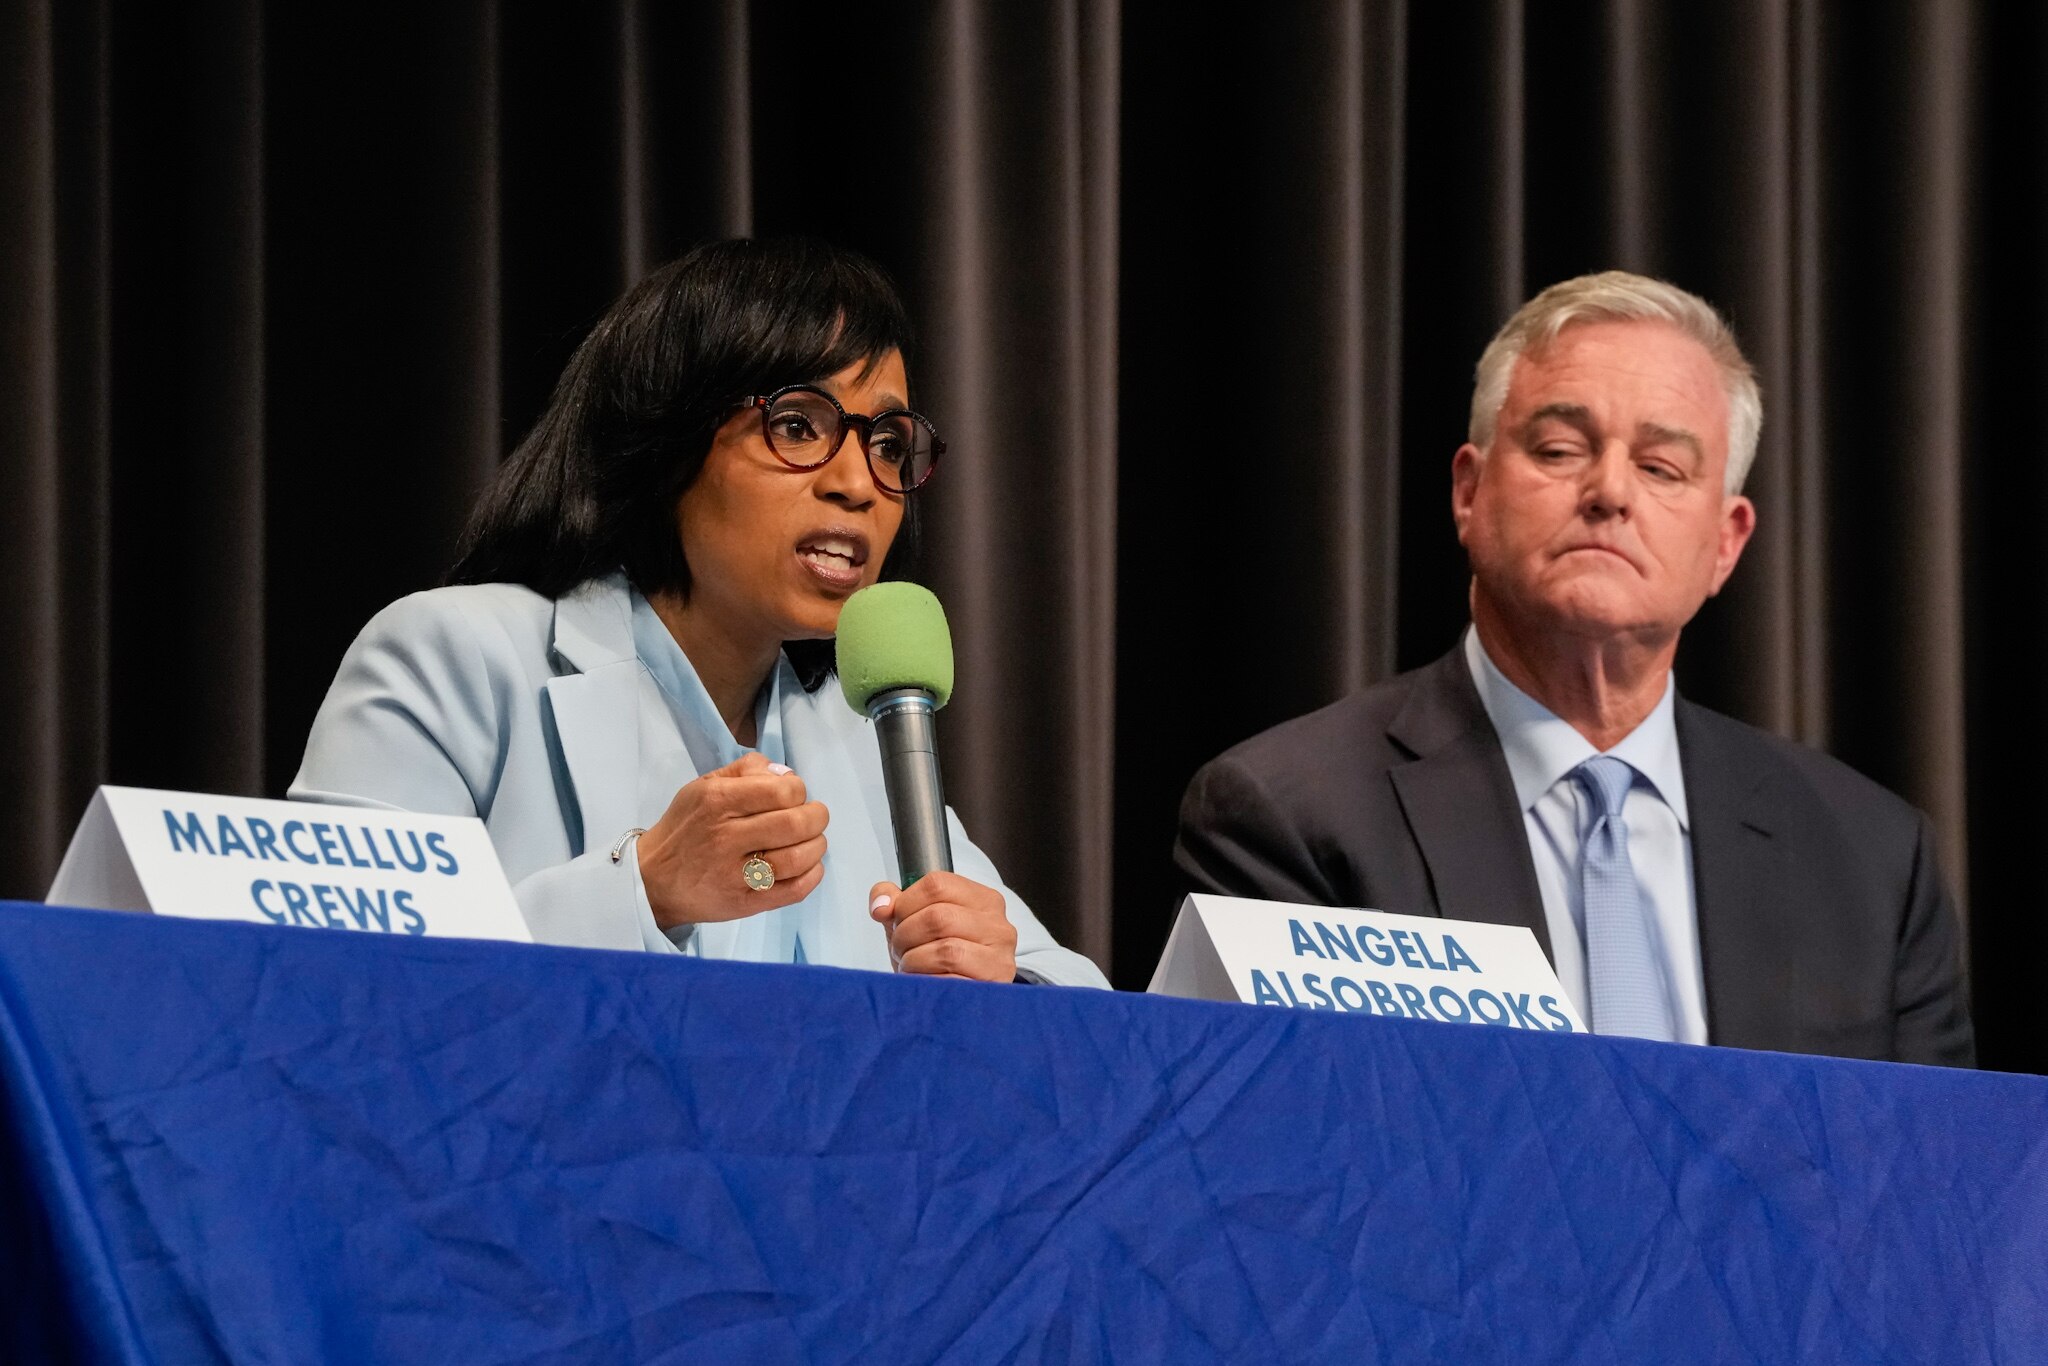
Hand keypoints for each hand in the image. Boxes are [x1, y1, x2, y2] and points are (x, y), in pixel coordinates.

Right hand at [638, 752, 828, 927]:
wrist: (652, 880)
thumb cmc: (685, 827)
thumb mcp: (703, 785)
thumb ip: (746, 770)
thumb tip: (785, 774)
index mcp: (717, 801)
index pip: (782, 791)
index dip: (799, 790)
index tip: (794, 795)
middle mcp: (726, 837)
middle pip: (796, 824)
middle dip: (816, 816)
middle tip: (813, 817)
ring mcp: (735, 874)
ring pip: (799, 858)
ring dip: (816, 845)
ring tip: (811, 840)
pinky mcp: (744, 903)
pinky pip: (794, 891)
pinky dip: (812, 875)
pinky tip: (809, 865)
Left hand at [869, 871, 1017, 981]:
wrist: (961, 1002)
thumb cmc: (940, 958)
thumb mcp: (916, 922)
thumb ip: (896, 903)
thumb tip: (881, 906)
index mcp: (982, 900)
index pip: (937, 885)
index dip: (906, 903)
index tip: (897, 919)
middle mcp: (997, 926)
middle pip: (937, 917)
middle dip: (906, 935)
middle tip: (900, 948)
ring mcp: (999, 958)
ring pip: (946, 950)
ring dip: (915, 961)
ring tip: (910, 966)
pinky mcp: (994, 987)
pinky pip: (952, 983)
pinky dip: (927, 982)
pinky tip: (923, 981)